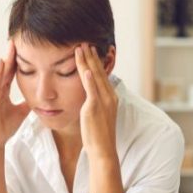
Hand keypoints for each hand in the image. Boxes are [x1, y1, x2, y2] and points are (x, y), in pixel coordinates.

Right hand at [0, 41, 30, 148]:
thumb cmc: (5, 126)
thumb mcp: (21, 111)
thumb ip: (28, 102)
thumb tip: (38, 96)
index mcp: (4, 91)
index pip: (11, 72)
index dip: (17, 60)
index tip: (23, 47)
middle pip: (5, 69)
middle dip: (11, 54)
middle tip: (16, 39)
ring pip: (0, 73)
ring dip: (5, 59)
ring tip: (10, 45)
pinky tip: (2, 62)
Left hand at [75, 43, 118, 161]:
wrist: (103, 150)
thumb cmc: (98, 136)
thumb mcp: (98, 116)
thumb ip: (94, 103)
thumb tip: (88, 97)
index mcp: (110, 97)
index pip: (102, 75)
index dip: (96, 62)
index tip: (90, 50)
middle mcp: (109, 96)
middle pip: (99, 71)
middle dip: (92, 56)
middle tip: (85, 42)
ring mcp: (103, 101)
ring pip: (95, 76)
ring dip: (88, 61)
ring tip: (81, 48)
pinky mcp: (94, 108)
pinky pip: (92, 90)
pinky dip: (89, 78)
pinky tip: (86, 68)